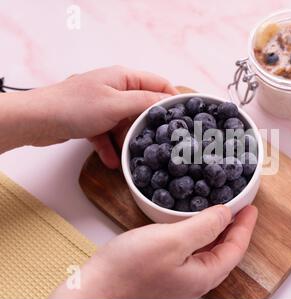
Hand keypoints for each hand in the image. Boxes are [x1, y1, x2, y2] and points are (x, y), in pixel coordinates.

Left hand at [0, 66, 176, 167]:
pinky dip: (110, 146)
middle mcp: (115, 89)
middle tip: (162, 142)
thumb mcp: (117, 104)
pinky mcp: (91, 121)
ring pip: (125, 123)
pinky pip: (108, 134)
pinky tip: (112, 161)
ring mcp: (103, 105)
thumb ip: (145, 102)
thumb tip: (169, 101)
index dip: (173, 99)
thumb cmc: (75, 107)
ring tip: (132, 155)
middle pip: (142, 106)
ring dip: (128, 140)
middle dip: (149, 125)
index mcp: (124, 78)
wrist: (37, 120)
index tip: (185, 116)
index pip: (158, 84)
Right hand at [50, 205, 257, 298]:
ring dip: (216, 231)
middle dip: (234, 229)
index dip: (245, 226)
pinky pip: (191, 253)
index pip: (236, 249)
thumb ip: (205, 227)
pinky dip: (198, 235)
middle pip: (225, 253)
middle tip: (238, 208)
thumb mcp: (173, 241)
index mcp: (204, 276)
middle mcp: (195, 281)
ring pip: (208, 252)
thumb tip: (226, 214)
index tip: (250, 207)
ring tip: (219, 212)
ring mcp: (179, 280)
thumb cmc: (129, 269)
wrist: (94, 290)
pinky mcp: (164, 274)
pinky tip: (190, 225)